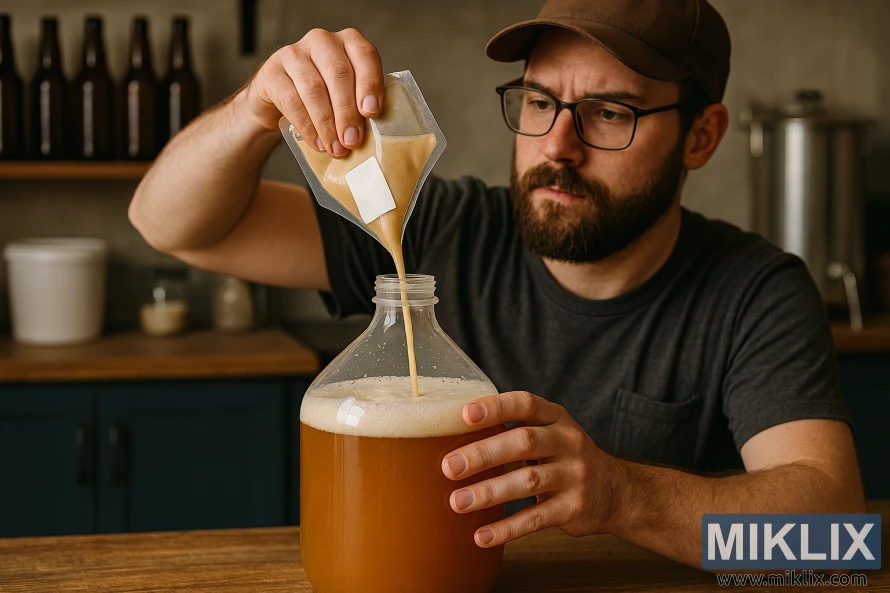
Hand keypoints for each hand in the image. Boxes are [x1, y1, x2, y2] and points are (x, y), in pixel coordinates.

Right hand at [244, 28, 383, 156]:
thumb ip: (362, 105)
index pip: (365, 55)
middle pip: (338, 74)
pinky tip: (317, 143)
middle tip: (352, 141)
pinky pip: (291, 100)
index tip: (372, 112)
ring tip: (336, 148)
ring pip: (314, 88)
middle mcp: (322, 41)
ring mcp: (294, 53)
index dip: (370, 83)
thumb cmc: (325, 98)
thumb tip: (377, 135)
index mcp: (349, 42)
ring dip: (327, 123)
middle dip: (347, 112)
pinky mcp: (272, 71)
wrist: (280, 98)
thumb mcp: (347, 95)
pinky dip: (307, 126)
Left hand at [441, 391, 619, 547]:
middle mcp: (568, 442)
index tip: (464, 415)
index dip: (495, 408)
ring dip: (489, 492)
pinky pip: (536, 518)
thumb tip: (453, 432)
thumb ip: (514, 428)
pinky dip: (507, 528)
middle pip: (523, 442)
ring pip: (528, 481)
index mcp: (556, 418)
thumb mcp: (550, 432)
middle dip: (483, 454)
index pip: (525, 404)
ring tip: (457, 502)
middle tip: (449, 466)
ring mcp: (574, 475)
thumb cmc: (565, 457)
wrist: (616, 492)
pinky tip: (482, 536)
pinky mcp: (573, 508)